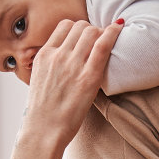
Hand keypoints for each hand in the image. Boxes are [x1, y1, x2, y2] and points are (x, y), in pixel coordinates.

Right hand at [20, 19, 122, 146]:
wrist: (43, 132)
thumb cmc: (43, 113)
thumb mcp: (38, 80)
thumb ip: (51, 65)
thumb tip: (63, 59)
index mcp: (44, 55)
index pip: (65, 26)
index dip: (79, 29)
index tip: (87, 37)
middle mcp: (57, 56)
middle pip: (81, 26)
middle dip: (92, 31)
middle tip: (100, 43)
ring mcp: (72, 65)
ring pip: (92, 32)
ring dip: (102, 34)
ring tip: (108, 44)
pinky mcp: (88, 77)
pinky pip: (103, 45)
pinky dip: (113, 32)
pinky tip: (120, 27)